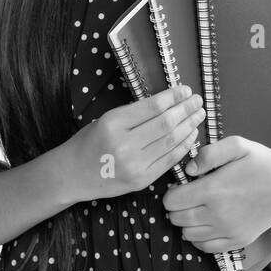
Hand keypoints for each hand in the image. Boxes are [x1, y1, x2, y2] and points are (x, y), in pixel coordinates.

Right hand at [62, 83, 205, 201]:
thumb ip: (134, 114)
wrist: (71, 175)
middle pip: (165, 124)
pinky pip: (169, 161)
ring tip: (199, 115)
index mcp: (112, 123)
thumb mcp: (105, 119)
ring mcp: (134, 165)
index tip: (186, 90)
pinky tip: (191, 135)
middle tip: (198, 100)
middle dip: (186, 110)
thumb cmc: (88, 142)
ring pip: (170, 142)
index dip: (173, 97)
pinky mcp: (141, 180)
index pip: (152, 107)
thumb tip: (168, 103)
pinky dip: (183, 146)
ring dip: (189, 126)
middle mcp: (124, 144)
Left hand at [161, 136, 270, 253]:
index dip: (172, 193)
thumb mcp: (237, 145)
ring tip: (197, 209)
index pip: (172, 201)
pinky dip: (200, 237)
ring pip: (188, 235)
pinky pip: (206, 247)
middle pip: (176, 219)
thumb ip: (208, 153)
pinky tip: (207, 223)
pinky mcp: (238, 241)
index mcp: (213, 190)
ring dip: (186, 223)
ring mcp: (228, 231)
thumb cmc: (261, 162)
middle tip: (187, 197)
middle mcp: (218, 215)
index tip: (181, 186)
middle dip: (176, 208)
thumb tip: (189, 170)